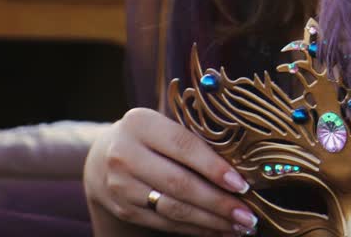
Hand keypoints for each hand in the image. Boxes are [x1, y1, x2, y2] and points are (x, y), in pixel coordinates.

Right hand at [84, 107, 257, 235]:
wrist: (103, 157)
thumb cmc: (150, 137)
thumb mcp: (163, 124)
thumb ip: (194, 136)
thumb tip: (243, 164)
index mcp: (140, 124)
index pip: (184, 146)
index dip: (214, 167)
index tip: (241, 185)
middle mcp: (125, 154)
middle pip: (179, 183)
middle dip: (218, 203)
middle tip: (248, 215)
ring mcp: (120, 185)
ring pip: (173, 209)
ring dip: (211, 221)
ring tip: (239, 226)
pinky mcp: (123, 209)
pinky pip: (164, 223)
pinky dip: (194, 229)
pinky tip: (217, 229)